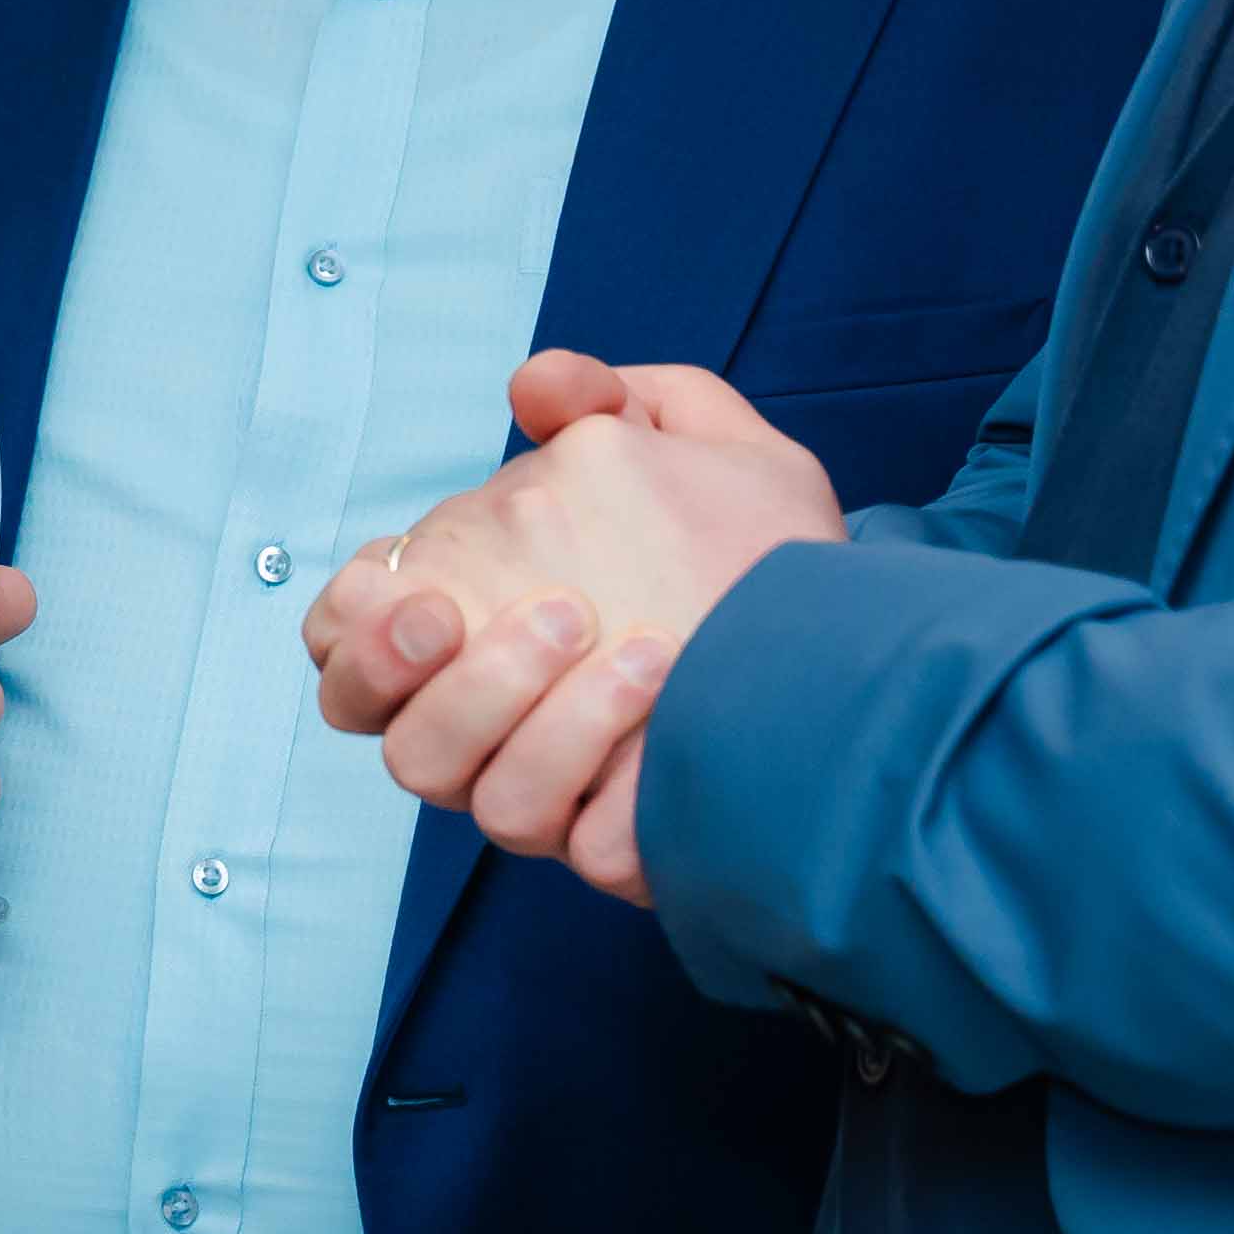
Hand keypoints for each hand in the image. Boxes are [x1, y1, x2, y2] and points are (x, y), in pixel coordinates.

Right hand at [299, 354, 840, 897]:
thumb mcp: (712, 449)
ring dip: (517, 709)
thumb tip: (534, 387)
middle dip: (411, 674)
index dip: (355, 631)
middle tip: (479, 615)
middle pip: (386, 735)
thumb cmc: (774, 555)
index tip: (417, 591)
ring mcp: (554, 793)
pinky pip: (566, 835)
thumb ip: (614, 400)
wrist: (882, 656)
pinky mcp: (619, 846)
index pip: (351, 649)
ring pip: (471, 793)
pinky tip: (665, 691)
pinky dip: (595, 764)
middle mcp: (497, 723)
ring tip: (620, 638)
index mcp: (481, 629)